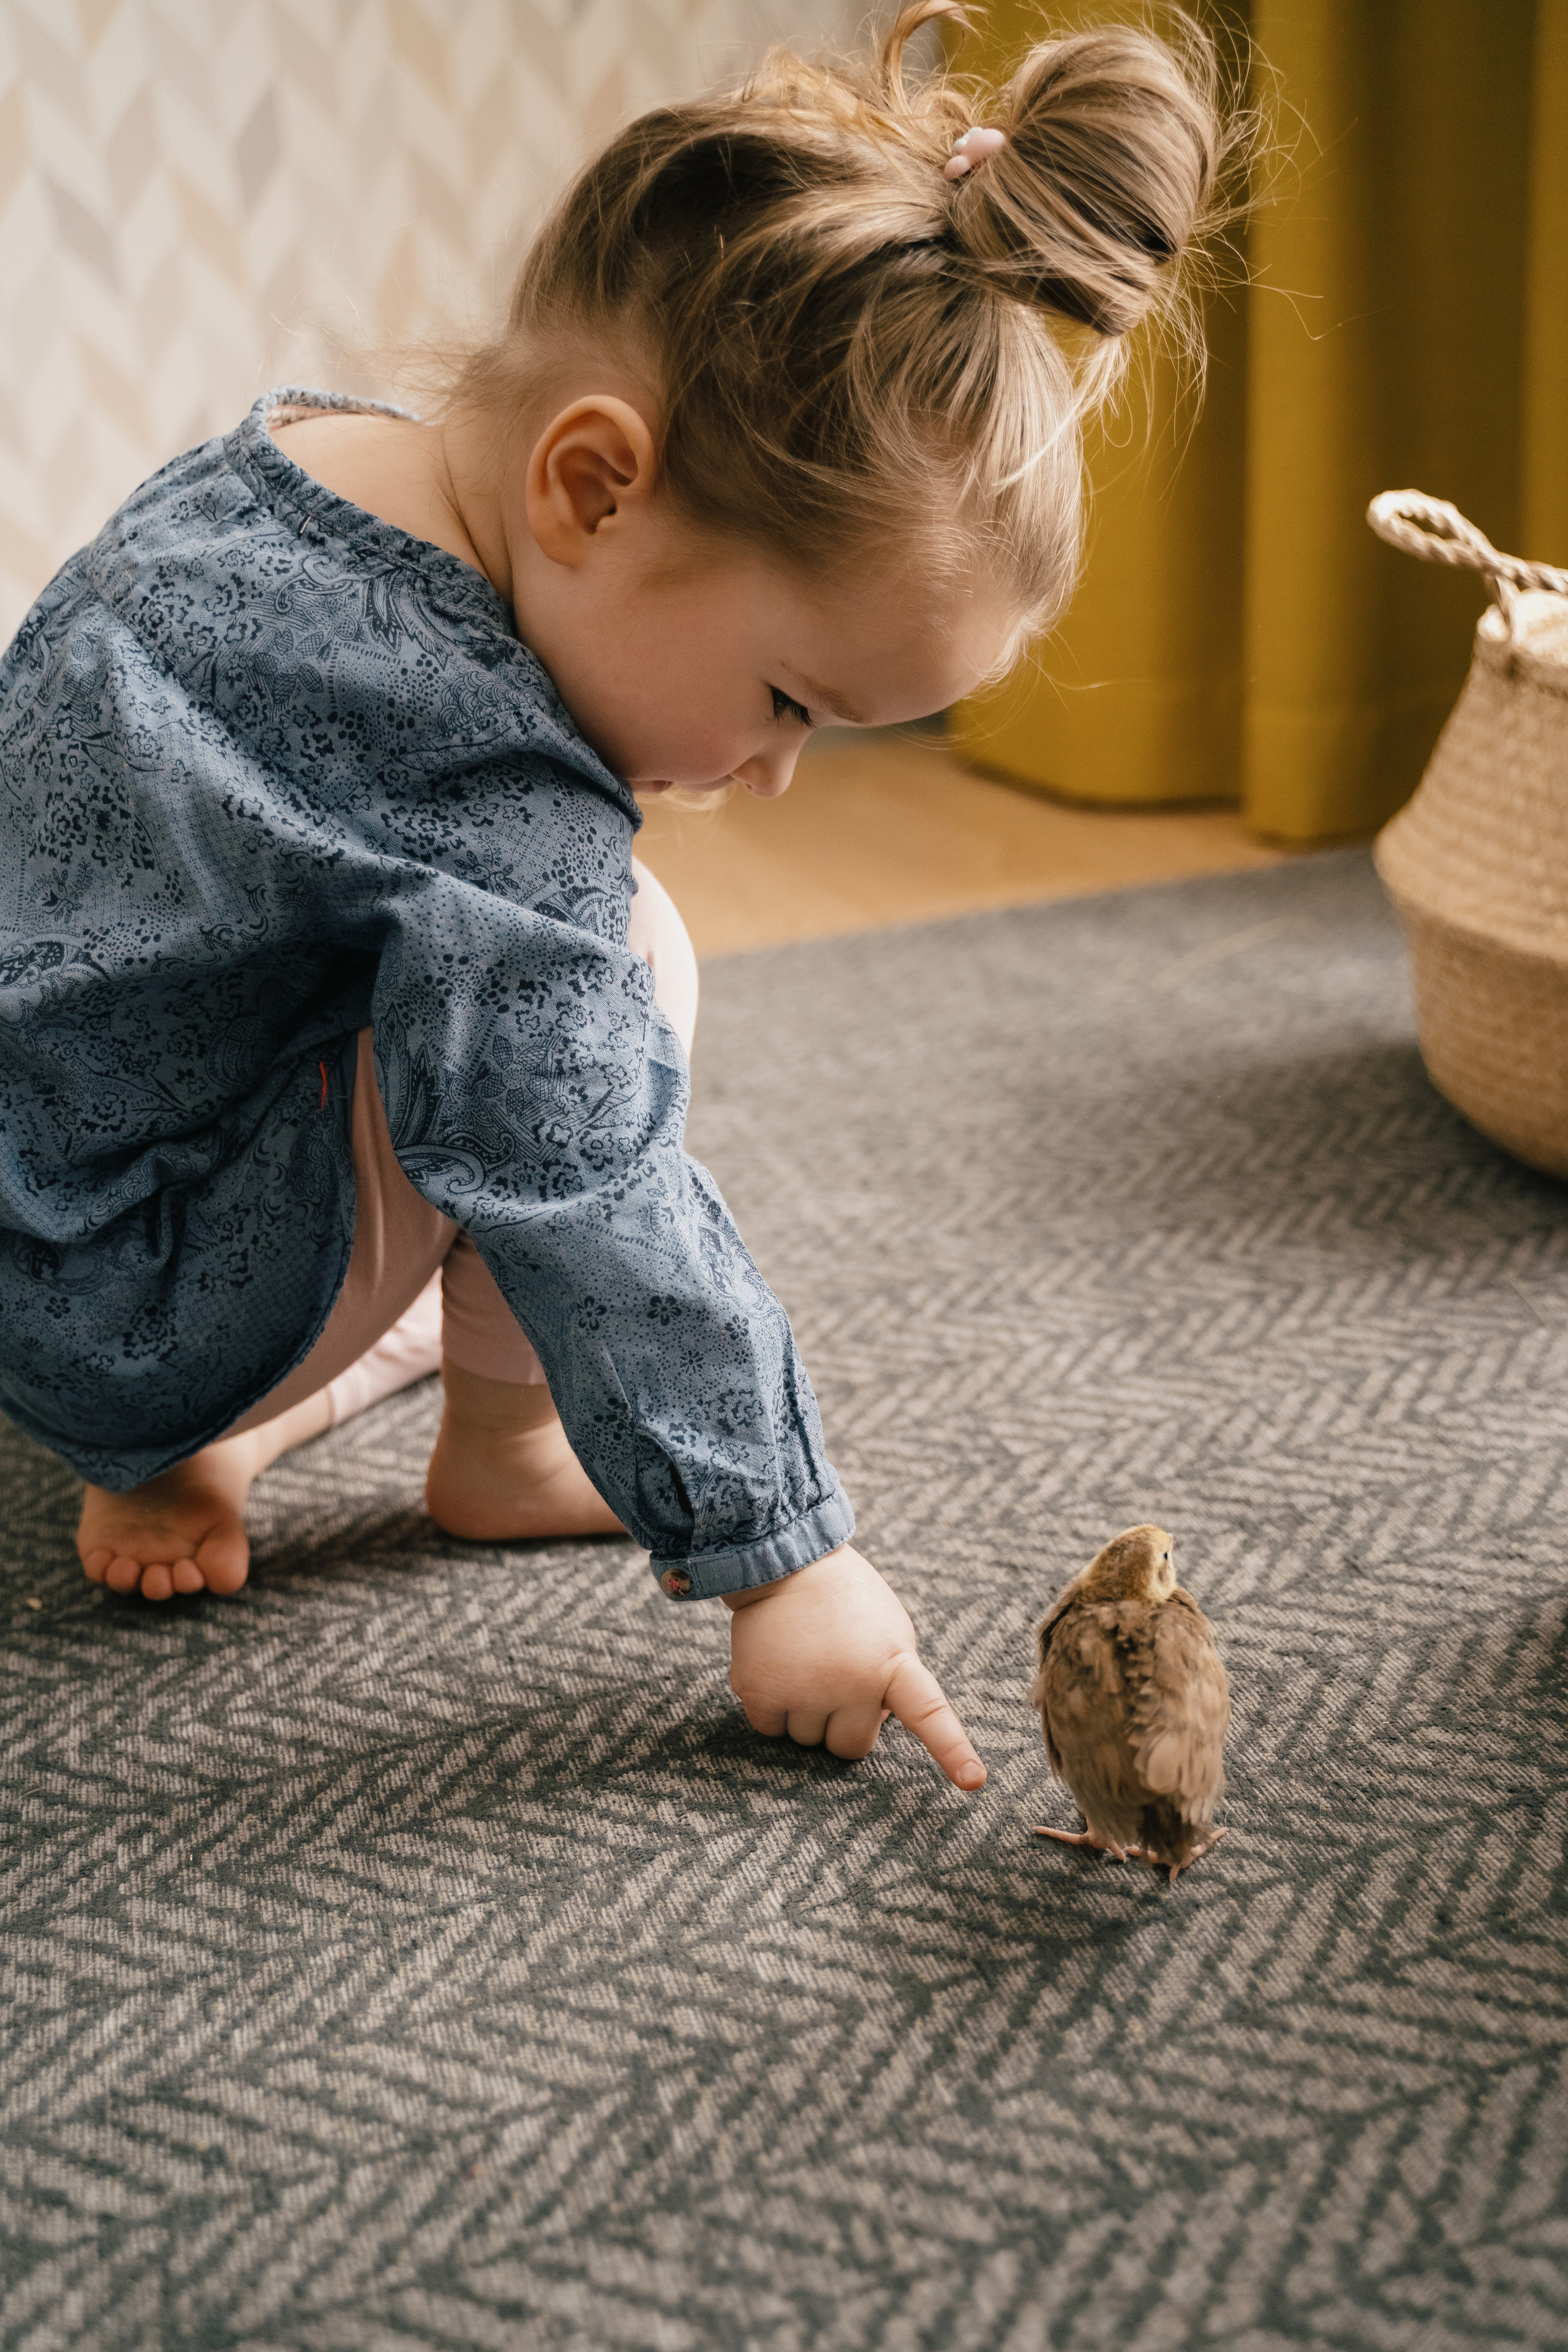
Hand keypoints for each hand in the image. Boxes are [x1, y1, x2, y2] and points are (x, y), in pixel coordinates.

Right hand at [723, 1544, 985, 1789]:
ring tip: (801, 1663)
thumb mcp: (890, 1631)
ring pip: (806, 1741)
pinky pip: (769, 1729)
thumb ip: (894, 1679)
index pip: (929, 1713)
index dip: (953, 1751)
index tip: (973, 1782)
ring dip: (804, 1713)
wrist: (785, 1562)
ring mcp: (805, 1690)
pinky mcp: (761, 1691)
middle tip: (831, 1679)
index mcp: (892, 1663)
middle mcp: (852, 1682)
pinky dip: (770, 1707)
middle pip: (849, 1747)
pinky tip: (773, 1666)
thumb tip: (872, 1726)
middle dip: (840, 1724)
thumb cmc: (844, 1599)